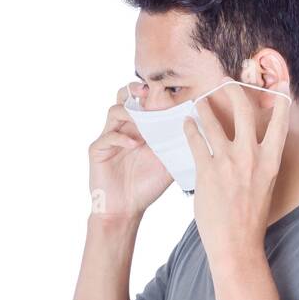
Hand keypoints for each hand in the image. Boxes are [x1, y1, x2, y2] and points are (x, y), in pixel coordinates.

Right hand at [87, 82, 171, 218]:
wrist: (125, 209)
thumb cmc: (145, 186)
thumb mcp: (167, 164)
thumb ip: (176, 147)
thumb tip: (199, 132)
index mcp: (141, 129)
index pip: (145, 103)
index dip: (153, 94)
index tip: (167, 90)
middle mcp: (124, 129)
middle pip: (124, 98)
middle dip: (135, 90)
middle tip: (147, 90)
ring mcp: (110, 138)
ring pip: (114, 111)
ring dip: (130, 113)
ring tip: (142, 120)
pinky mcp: (98, 150)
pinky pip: (108, 136)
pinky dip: (122, 138)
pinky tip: (135, 144)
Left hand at [183, 83, 291, 267]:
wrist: (236, 244)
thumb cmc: (251, 218)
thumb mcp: (263, 186)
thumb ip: (259, 163)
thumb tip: (252, 147)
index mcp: (271, 160)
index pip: (280, 121)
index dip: (280, 98)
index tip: (279, 83)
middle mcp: (252, 156)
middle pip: (244, 109)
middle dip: (234, 90)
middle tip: (225, 82)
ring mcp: (229, 162)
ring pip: (213, 121)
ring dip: (204, 107)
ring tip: (198, 102)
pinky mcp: (207, 171)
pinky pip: (195, 140)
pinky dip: (189, 129)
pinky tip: (187, 124)